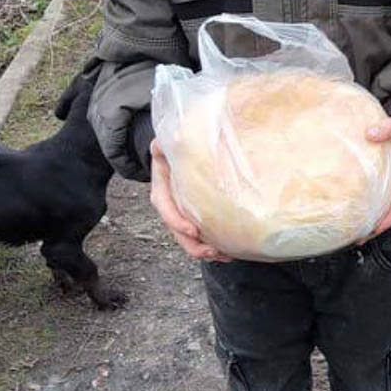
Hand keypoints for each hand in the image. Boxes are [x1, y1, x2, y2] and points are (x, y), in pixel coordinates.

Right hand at [149, 138, 230, 261]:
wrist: (188, 139)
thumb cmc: (183, 136)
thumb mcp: (174, 134)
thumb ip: (173, 137)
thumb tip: (170, 140)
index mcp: (162, 179)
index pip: (163, 204)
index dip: (176, 220)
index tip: (192, 231)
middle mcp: (170, 196)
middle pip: (175, 227)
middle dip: (192, 244)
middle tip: (212, 252)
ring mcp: (182, 205)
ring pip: (187, 235)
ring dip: (203, 249)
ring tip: (223, 256)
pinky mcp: (196, 210)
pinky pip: (201, 231)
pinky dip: (212, 242)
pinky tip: (227, 251)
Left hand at [362, 111, 390, 239]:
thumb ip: (389, 127)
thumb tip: (369, 133)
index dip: (389, 218)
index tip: (375, 228)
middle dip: (377, 226)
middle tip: (358, 238)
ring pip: (385, 206)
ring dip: (371, 220)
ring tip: (352, 232)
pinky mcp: (386, 179)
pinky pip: (377, 196)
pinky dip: (367, 205)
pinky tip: (351, 208)